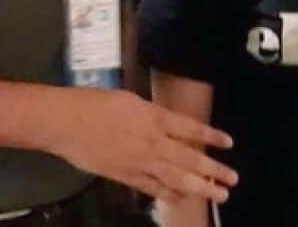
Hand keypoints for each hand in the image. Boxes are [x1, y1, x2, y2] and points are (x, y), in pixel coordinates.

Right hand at [44, 88, 237, 202]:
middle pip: (190, 158)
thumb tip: (165, 124)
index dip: (212, 136)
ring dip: (200, 187)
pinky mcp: (125, 176)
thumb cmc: (94, 103)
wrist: (65, 122)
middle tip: (233, 179)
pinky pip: (152, 188)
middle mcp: (152, 141)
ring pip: (176, 178)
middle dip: (214, 170)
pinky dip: (169, 194)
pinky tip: (182, 198)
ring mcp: (139, 161)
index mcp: (154, 117)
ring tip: (219, 194)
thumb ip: (151, 114)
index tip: (229, 143)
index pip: (191, 128)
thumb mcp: (130, 99)